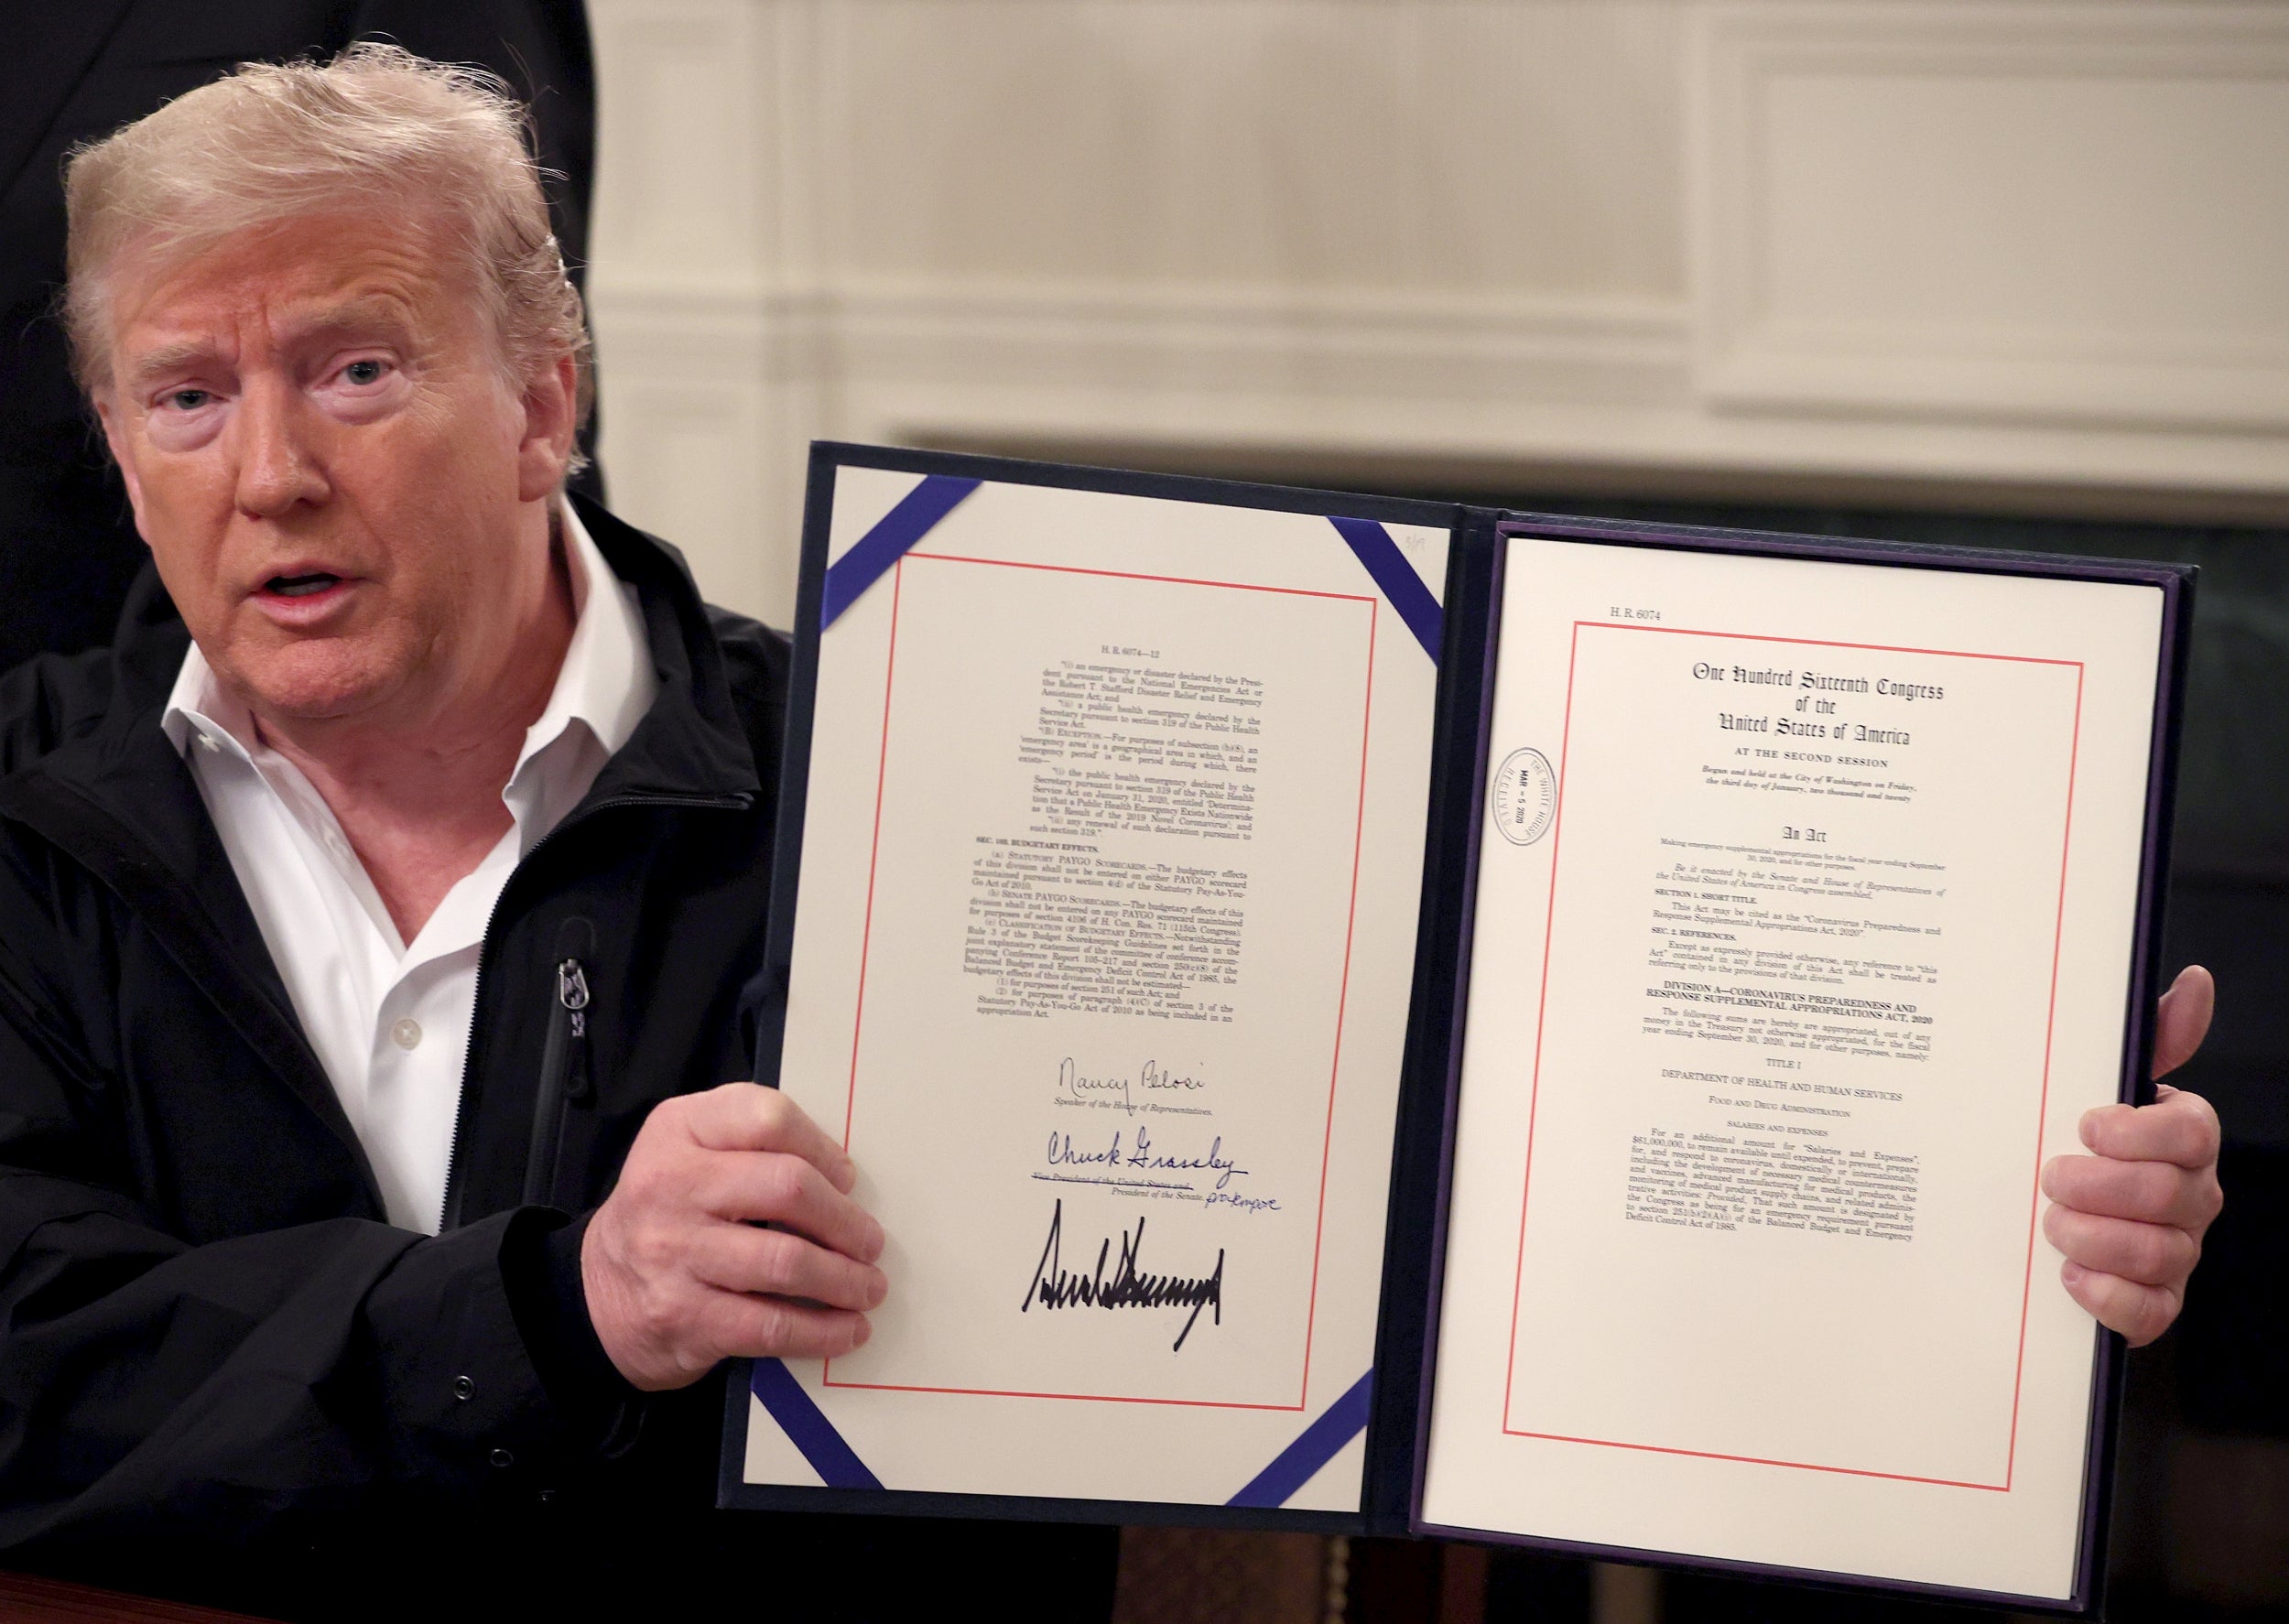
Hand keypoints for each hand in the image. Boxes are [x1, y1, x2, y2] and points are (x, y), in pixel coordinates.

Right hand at [582, 1083, 886, 1390]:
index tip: (847, 1179)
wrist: (595, 1292)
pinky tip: (845, 1330)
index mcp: (679, 1130)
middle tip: (870, 1242)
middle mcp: (671, 1185)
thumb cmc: (667, 1214)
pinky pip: (771, 1324)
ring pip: (788, 1261)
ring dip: (845, 1280)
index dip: (822, 1149)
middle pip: (789, 1188)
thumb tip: (841, 1180)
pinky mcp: (684, 1316)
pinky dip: (822, 1331)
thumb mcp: (690, 1152)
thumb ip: (752, 1146)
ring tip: (867, 1287)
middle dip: (846, 1221)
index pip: (768, 1119)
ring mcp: (674, 1252)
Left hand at [2040, 965, 2222, 1345]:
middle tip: (2049, 1177)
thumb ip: (2150, 1038)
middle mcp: (2194, 1196)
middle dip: (2093, 1186)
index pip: (2193, 1131)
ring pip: (2152, 1252)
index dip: (2136, 1131)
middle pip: (2165, 1194)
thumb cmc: (2087, 1144)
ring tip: (2049, 1223)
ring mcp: (2179, 1253)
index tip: (2085, 1125)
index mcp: (2186, 1139)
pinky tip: (2067, 1274)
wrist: (2055, 1218)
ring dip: (2087, 1235)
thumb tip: (2195, 983)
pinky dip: (2101, 1294)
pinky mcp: (2155, 1304)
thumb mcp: (2103, 1084)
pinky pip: (2147, 1311)